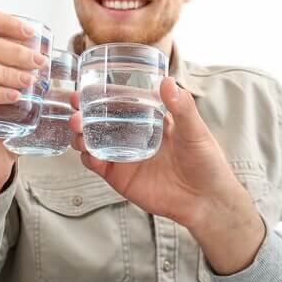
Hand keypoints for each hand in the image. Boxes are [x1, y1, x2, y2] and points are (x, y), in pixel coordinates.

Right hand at [70, 77, 263, 272]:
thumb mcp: (195, 131)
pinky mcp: (119, 177)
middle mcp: (131, 135)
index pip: (120, 102)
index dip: (101, 94)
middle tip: (76, 106)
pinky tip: (89, 152)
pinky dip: (88, 157)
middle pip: (99, 120)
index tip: (88, 86)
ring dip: (80, 133)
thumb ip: (182, 107)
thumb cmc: (205, 162)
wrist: (205, 200)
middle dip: (82, 112)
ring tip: (77, 127)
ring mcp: (122, 156)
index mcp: (148, 119)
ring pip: (91, 140)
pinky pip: (96, 164)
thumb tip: (167, 81)